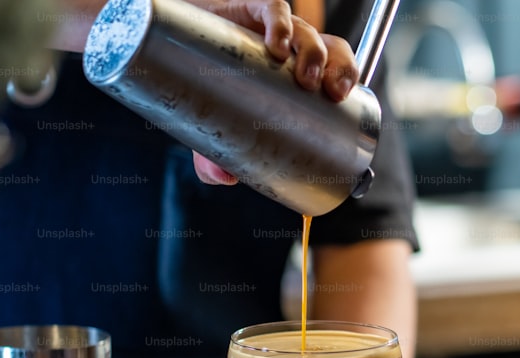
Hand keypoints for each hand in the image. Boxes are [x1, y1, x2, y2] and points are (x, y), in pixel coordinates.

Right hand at [192, 0, 357, 184]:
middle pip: (331, 49)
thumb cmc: (211, 85)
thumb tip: (222, 179)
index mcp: (298, 71)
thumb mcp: (218, 125)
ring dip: (313, 52)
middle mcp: (291, 47)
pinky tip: (276, 43)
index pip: (336, 67)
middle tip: (328, 92)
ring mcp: (271, 27)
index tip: (340, 98)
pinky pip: (272, 8)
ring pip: (306, 30)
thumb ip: (219, 156)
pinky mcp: (247, 9)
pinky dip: (279, 22)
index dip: (346, 76)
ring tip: (303, 77)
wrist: (173, 43)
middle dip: (338, 68)